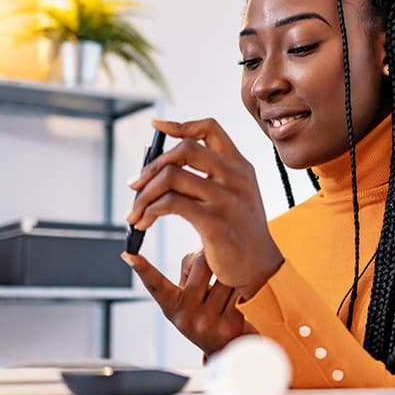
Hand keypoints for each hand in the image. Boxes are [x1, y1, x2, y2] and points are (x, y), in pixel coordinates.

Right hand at [122, 249, 256, 355]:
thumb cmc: (204, 311)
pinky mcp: (229, 324)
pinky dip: (241, 287)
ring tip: (227, 288)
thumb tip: (205, 251)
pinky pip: (238, 289)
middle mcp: (185, 316)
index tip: (128, 254)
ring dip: (229, 274)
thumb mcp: (187, 297)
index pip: (154, 284)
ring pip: (223, 275)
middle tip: (215, 266)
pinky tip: (240, 297)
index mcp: (171, 306)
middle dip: (210, 259)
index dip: (142, 268)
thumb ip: (189, 270)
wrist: (229, 346)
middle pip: (201, 263)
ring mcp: (206, 322)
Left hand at [125, 117, 283, 299]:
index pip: (210, 129)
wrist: (260, 269)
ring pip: (172, 176)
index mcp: (240, 166)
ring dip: (144, 194)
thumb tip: (163, 165)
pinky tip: (144, 223)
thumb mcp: (235, 194)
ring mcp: (227, 199)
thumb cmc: (239, 232)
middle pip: (185, 149)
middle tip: (134, 185)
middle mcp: (236, 177)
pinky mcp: (215, 223)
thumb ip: (210, 176)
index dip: (180, 125)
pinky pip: (171, 204)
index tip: (156, 126)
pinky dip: (150, 211)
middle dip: (152, 165)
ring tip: (134, 213)